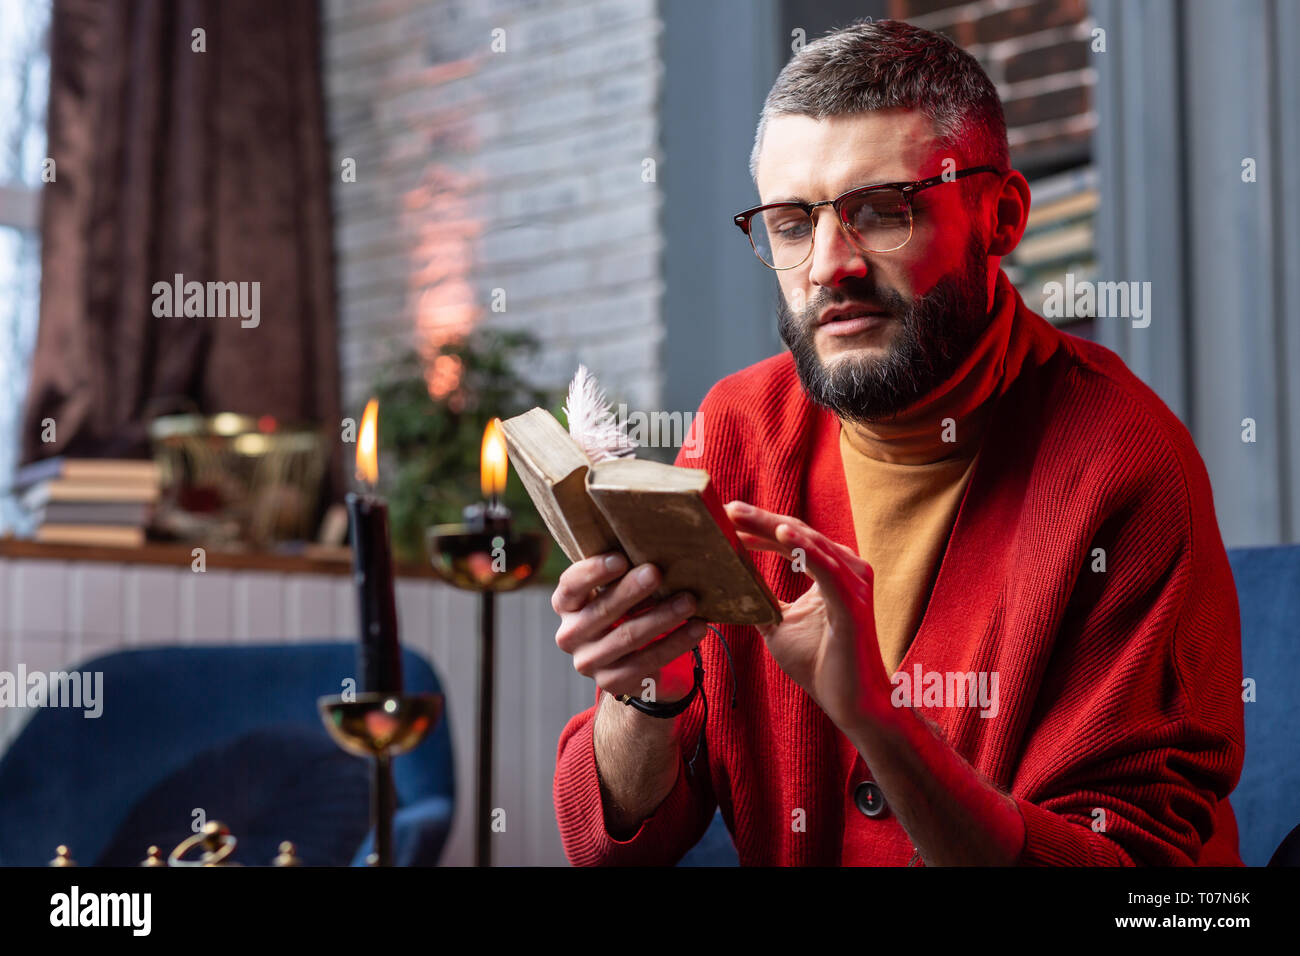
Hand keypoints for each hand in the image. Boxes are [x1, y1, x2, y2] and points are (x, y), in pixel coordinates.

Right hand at [551, 552, 704, 703]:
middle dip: (632, 591)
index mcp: (565, 604)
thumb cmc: (623, 608)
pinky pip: (646, 662)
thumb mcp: (614, 588)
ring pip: (628, 638)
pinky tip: (696, 628)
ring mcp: (588, 662)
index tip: (620, 558)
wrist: (627, 658)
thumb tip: (656, 548)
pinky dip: (675, 643)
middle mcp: (570, 634)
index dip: (593, 572)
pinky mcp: (611, 682)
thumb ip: (623, 572)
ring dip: (662, 617)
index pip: (572, 585)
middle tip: (657, 573)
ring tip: (689, 601)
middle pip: (602, 610)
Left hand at [724, 500, 890, 730]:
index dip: (757, 527)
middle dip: (759, 520)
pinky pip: (825, 567)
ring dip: (772, 527)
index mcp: (831, 570)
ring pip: (808, 543)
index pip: (790, 539)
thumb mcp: (778, 626)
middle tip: (726, 507)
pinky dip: (803, 548)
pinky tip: (780, 533)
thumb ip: (760, 601)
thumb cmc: (820, 664)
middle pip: (796, 533)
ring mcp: (854, 581)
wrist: (852, 702)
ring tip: (740, 515)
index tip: (724, 517)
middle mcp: (846, 568)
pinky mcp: (853, 600)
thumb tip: (725, 588)